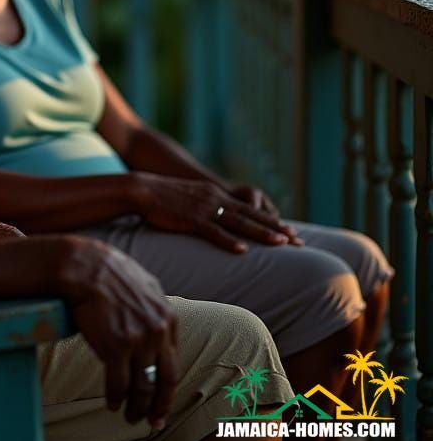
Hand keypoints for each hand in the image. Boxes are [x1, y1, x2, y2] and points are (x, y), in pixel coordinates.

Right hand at [59, 237, 176, 427]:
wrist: (85, 267)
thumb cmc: (109, 273)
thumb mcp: (145, 286)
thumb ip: (155, 311)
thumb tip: (159, 329)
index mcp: (168, 317)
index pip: (174, 363)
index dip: (169, 387)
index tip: (162, 401)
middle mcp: (158, 331)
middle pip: (164, 380)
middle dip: (159, 405)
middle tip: (153, 421)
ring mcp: (138, 340)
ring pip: (142, 386)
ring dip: (136, 407)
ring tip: (129, 416)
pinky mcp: (116, 346)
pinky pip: (118, 382)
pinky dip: (116, 398)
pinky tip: (113, 404)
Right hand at [134, 174, 299, 252]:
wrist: (142, 189)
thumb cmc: (163, 197)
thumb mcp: (191, 197)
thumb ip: (206, 206)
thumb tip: (217, 220)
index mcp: (216, 194)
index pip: (250, 209)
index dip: (271, 220)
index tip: (290, 231)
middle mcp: (215, 199)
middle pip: (251, 215)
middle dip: (276, 228)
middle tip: (297, 239)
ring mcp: (204, 209)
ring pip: (238, 222)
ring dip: (261, 233)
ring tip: (281, 243)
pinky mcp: (191, 219)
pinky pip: (213, 232)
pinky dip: (229, 241)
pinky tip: (243, 251)